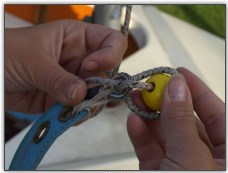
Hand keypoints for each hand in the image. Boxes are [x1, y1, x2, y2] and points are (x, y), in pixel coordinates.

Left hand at [5, 20, 126, 112]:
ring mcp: (74, 80)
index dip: (109, 54)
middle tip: (85, 96)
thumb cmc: (6, 54)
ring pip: (96, 94)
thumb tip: (80, 95)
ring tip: (74, 109)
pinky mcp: (65, 98)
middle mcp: (80, 59)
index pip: (111, 41)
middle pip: (106, 72)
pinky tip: (68, 116)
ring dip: (90, 104)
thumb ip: (58, 79)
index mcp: (77, 38)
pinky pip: (81, 108)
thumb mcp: (34, 61)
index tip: (91, 66)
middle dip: (100, 86)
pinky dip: (78, 115)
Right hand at [127, 67, 224, 169]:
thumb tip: (175, 86)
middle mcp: (203, 158)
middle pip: (185, 122)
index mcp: (226, 156)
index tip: (179, 72)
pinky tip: (133, 121)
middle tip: (152, 85)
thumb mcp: (189, 156)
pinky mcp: (157, 171)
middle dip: (166, 102)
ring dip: (148, 115)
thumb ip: (181, 121)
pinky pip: (150, 149)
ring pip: (165, 134)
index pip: (216, 114)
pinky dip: (140, 135)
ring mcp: (178, 165)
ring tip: (136, 97)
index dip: (198, 90)